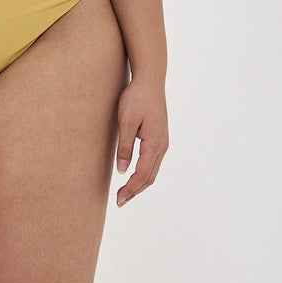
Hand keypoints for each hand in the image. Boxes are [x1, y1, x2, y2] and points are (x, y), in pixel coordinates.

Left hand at [114, 79, 167, 206]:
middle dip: (134, 191)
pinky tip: (133, 176)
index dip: (130, 189)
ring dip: (139, 184)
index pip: (142, 174)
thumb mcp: (126, 122)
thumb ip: (125, 147)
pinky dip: (143, 174)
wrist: (150, 80)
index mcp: (155, 143)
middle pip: (149, 177)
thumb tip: (122, 171)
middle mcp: (162, 146)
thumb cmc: (136, 98)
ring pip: (152, 171)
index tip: (118, 199)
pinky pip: (152, 162)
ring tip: (124, 193)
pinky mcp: (159, 138)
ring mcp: (163, 142)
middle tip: (119, 202)